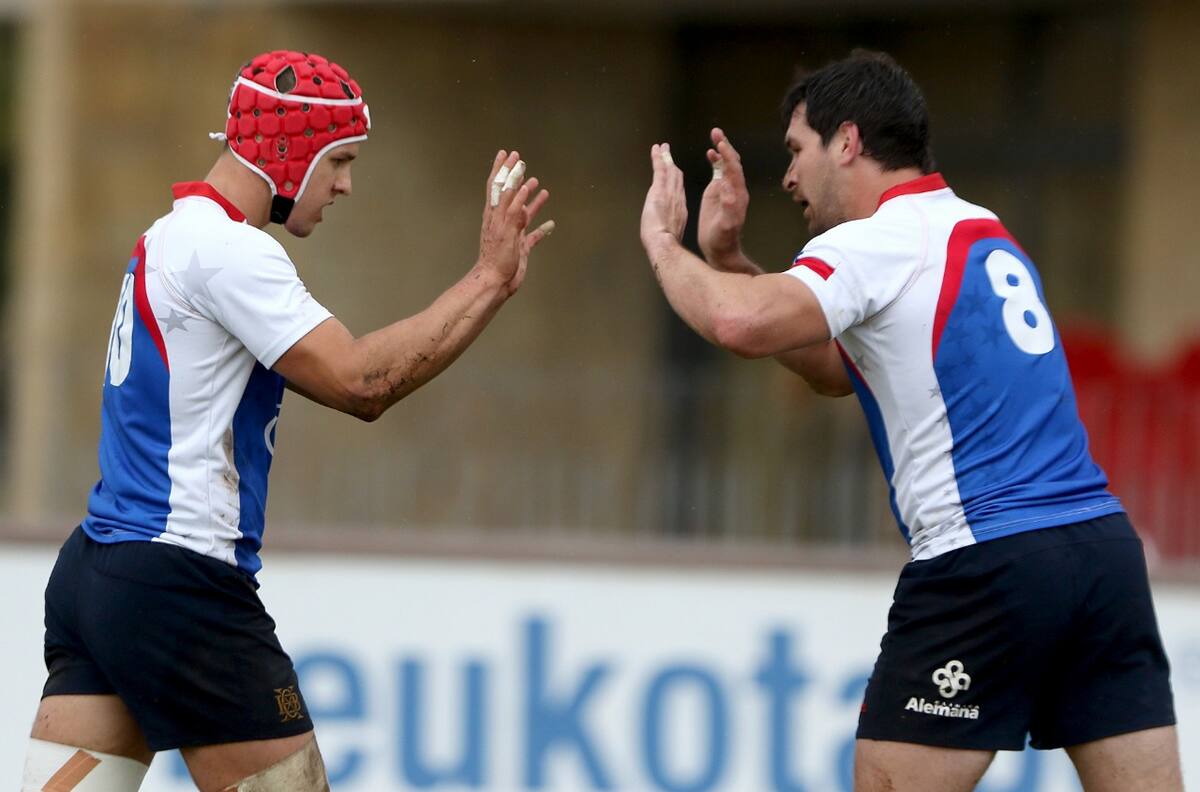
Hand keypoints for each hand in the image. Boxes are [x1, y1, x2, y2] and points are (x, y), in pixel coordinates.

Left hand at [478, 150, 553, 294]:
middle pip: (510, 193)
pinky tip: (550, 224)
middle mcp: (504, 220)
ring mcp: (513, 232)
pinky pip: (534, 234)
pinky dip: (542, 228)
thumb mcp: (505, 230)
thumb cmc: (497, 258)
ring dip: (531, 198)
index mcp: (496, 214)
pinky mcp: (521, 246)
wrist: (496, 281)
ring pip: (524, 211)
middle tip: (521, 162)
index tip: (508, 154)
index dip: (503, 169)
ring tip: (539, 186)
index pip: (499, 185)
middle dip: (515, 177)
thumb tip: (521, 187)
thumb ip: (513, 209)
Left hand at [640, 143, 687, 253]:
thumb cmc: (666, 245)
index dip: (678, 181)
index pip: (679, 191)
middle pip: (676, 178)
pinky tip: (657, 149)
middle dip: (673, 166)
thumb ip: (673, 230)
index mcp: (680, 211)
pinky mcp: (659, 189)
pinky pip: (659, 169)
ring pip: (669, 171)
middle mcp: (677, 198)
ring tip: (664, 147)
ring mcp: (669, 192)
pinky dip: (658, 158)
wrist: (663, 242)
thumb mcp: (673, 237)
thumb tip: (671, 234)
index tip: (677, 172)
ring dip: (665, 158)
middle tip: (670, 154)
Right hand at [697, 128, 749, 268]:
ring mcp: (727, 189)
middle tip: (716, 132)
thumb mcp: (726, 225)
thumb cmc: (723, 239)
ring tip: (714, 135)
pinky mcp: (719, 191)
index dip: (728, 156)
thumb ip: (729, 208)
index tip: (720, 144)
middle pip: (733, 162)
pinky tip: (710, 152)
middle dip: (725, 146)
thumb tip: (727, 188)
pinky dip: (716, 160)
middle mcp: (735, 189)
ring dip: (721, 149)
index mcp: (737, 195)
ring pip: (727, 164)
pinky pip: (719, 171)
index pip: (735, 170)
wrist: (720, 247)